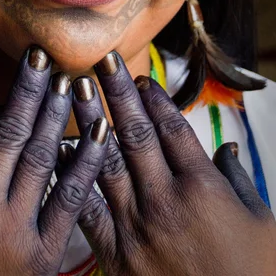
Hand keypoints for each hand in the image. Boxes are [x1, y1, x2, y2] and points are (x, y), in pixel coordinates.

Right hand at [0, 46, 108, 275]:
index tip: (15, 94)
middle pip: (11, 130)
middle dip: (31, 89)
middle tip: (45, 59)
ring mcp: (11, 226)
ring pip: (41, 155)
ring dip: (57, 114)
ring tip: (70, 82)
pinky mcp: (41, 252)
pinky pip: (69, 197)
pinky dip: (86, 161)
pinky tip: (99, 129)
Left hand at [69, 51, 275, 275]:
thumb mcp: (262, 224)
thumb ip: (240, 182)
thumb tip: (227, 150)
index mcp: (204, 188)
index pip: (173, 129)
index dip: (155, 99)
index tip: (140, 76)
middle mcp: (166, 200)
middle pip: (137, 134)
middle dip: (118, 93)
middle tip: (103, 61)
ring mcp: (137, 227)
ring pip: (107, 162)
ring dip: (90, 123)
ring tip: (76, 90)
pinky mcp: (117, 255)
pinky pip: (88, 209)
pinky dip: (73, 177)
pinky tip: (61, 151)